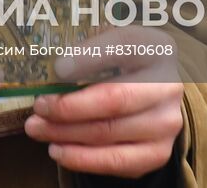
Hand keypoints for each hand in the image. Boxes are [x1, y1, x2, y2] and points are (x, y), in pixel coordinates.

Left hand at [24, 27, 183, 177]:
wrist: (155, 96)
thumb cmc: (124, 66)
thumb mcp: (111, 45)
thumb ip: (88, 48)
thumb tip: (53, 66)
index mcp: (156, 48)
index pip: (123, 45)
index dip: (90, 56)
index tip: (58, 67)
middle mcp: (168, 86)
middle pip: (114, 99)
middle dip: (69, 106)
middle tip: (39, 106)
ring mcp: (165, 123)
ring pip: (109, 132)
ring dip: (66, 133)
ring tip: (38, 128)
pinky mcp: (157, 153)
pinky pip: (115, 161)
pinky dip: (82, 158)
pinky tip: (59, 149)